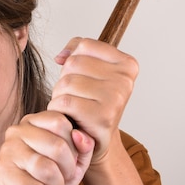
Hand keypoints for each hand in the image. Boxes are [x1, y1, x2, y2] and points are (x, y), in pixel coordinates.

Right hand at [0, 111, 93, 184]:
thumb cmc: (47, 184)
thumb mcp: (73, 166)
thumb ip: (84, 147)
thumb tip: (80, 135)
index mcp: (32, 122)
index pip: (61, 122)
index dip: (74, 148)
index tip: (68, 163)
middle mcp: (16, 131)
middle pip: (57, 146)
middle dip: (68, 172)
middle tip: (61, 183)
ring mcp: (7, 151)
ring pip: (47, 169)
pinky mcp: (2, 174)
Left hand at [48, 37, 138, 162]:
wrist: (96, 139)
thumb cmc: (89, 102)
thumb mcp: (89, 70)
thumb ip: (77, 50)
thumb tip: (61, 57)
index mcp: (127, 64)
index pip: (85, 45)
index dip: (73, 60)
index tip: (81, 76)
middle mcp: (125, 80)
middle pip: (74, 63)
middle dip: (64, 80)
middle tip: (75, 96)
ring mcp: (116, 98)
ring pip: (66, 82)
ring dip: (59, 96)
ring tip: (72, 107)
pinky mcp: (102, 117)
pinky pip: (65, 102)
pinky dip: (58, 109)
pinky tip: (68, 116)